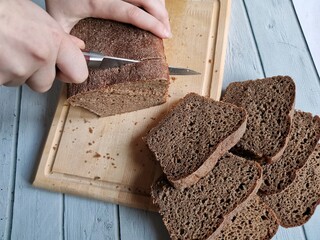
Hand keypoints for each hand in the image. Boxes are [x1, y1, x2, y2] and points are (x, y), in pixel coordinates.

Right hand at [0, 0, 87, 91]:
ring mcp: (17, 68)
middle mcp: (39, 56)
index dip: (69, 73)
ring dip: (13, 70)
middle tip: (19, 53)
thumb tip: (77, 47)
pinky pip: (2, 81)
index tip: (64, 71)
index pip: (78, 74)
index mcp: (52, 40)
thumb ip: (60, 37)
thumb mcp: (36, 16)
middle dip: (34, 74)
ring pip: (20, 81)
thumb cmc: (1, 8)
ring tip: (3, 48)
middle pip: (45, 84)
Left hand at [45, 0, 171, 37]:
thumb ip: (67, 39)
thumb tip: (82, 52)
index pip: (131, 12)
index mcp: (97, 2)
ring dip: (160, 5)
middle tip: (167, 31)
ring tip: (164, 21)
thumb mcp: (57, 19)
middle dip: (162, 15)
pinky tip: (155, 6)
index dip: (151, 23)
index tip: (164, 34)